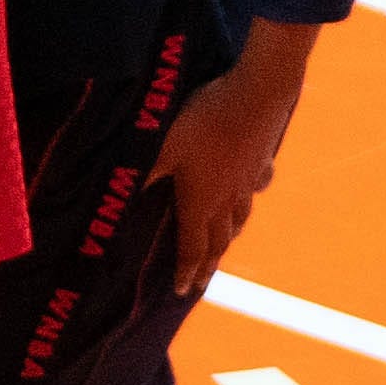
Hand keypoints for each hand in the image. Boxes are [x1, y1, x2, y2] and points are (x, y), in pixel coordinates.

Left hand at [153, 22, 317, 298]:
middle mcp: (226, 198)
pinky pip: (258, 185)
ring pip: (240, 217)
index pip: (191, 245)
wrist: (257, 94)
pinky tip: (254, 189)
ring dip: (230, 236)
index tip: (181, 291)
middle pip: (218, 240)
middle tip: (201, 282)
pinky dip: (252, 194)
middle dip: (207, 264)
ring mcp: (248, 181)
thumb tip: (123, 197)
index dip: (185, 270)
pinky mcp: (261, 160)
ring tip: (225, 245)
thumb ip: (145, 172)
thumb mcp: (164, 146)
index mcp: (200, 201)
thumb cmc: (202, 121)